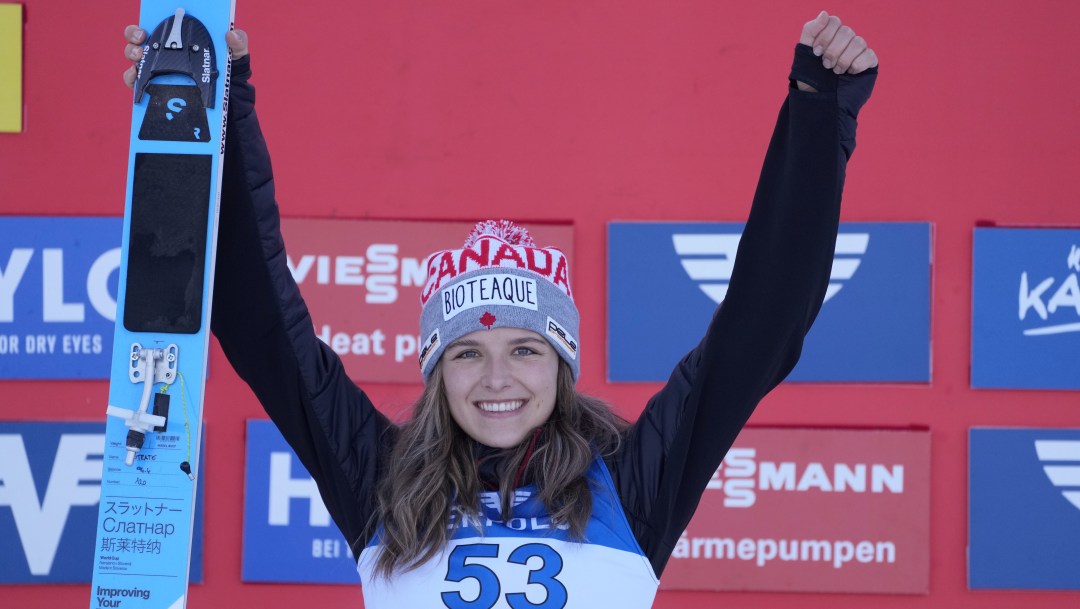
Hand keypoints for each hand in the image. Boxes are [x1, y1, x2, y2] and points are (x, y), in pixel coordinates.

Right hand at [122, 25, 248, 88]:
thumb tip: (231, 34)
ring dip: (132, 54)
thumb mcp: (236, 55)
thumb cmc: (229, 71)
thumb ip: (238, 43)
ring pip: (134, 57)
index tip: (146, 27)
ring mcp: (158, 70)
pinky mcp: (156, 88)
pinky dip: (133, 78)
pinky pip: (137, 82)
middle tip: (141, 39)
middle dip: (133, 35)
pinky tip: (137, 78)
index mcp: (180, 39)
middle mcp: (164, 52)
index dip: (146, 24)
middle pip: (138, 38)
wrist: (229, 100)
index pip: (158, 26)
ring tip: (140, 58)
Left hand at [800, 11, 876, 74]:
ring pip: (858, 42)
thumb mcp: (804, 52)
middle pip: (846, 31)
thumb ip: (811, 30)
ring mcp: (859, 51)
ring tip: (835, 71)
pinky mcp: (869, 63)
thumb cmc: (810, 76)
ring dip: (843, 59)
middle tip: (825, 65)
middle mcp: (847, 40)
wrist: (817, 99)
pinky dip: (857, 64)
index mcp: (832, 35)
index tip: (816, 52)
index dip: (825, 36)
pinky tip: (849, 73)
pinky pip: (869, 55)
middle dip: (833, 50)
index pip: (834, 22)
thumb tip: (824, 14)